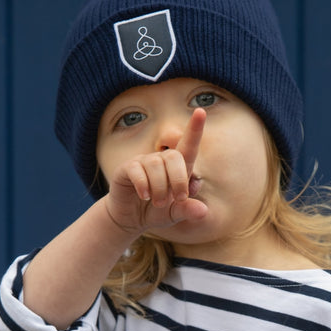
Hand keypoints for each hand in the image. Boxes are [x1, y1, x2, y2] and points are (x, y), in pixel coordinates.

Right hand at [102, 107, 209, 238]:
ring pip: (156, 164)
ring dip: (160, 187)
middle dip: (178, 179)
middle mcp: (161, 159)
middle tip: (177, 199)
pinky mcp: (126, 168)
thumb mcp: (174, 214)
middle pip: (174, 156)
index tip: (201, 111)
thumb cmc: (156, 212)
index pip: (188, 144)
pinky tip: (144, 196)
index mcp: (177, 166)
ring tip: (157, 202)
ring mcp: (142, 162)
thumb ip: (187, 210)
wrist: (130, 219)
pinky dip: (144, 185)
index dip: (195, 128)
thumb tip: (203, 211)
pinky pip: (137, 170)